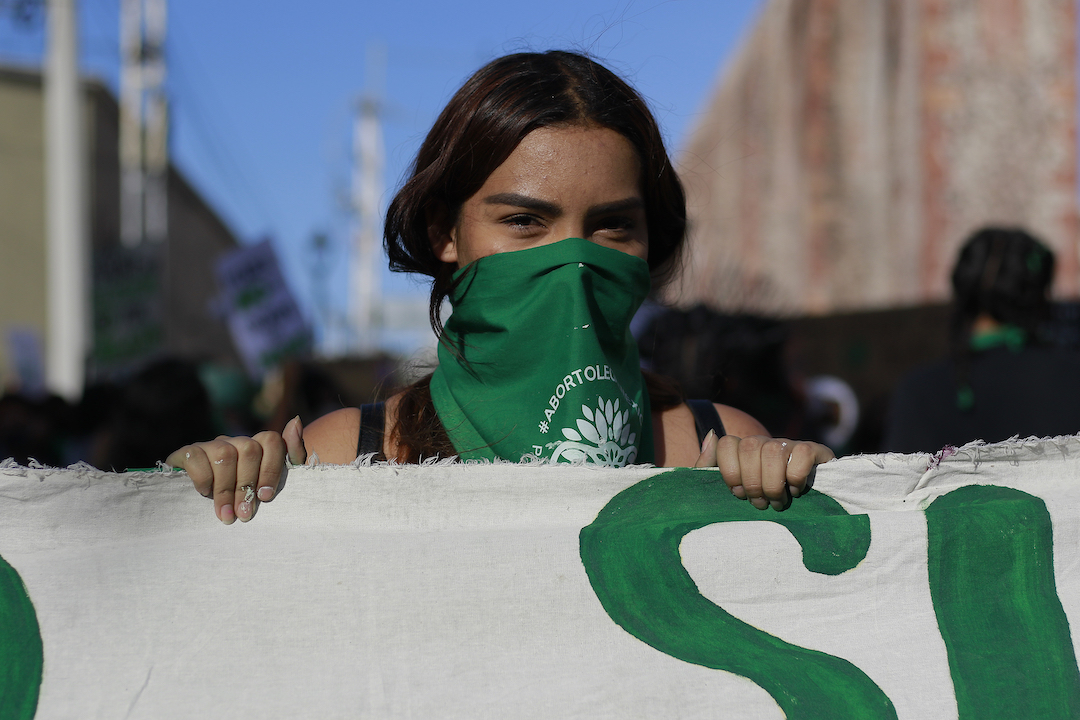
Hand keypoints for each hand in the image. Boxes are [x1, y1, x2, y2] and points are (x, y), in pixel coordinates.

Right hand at [166, 416, 306, 523]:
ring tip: (226, 515)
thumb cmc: (246, 498)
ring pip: (224, 454)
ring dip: (225, 489)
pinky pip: (195, 456)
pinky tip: (204, 493)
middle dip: (246, 486)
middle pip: (248, 450)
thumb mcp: (273, 483)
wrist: (200, 507)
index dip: (270, 469)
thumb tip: (296, 420)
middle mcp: (236, 441)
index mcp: (258, 447)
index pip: (271, 441)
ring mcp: (211, 445)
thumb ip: (291, 456)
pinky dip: (202, 477)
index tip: (265, 497)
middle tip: (244, 514)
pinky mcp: (187, 453)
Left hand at [695, 432, 833, 510]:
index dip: (730, 471)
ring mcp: (788, 444)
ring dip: (774, 484)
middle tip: (760, 504)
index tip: (738, 493)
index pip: (727, 443)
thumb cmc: (757, 503)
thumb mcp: (727, 490)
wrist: (803, 512)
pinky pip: (802, 453)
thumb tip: (712, 434)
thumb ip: (708, 465)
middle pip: (750, 446)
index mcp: (741, 449)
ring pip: (774, 450)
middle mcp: (764, 442)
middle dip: (753, 482)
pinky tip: (796, 490)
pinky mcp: (814, 450)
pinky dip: (796, 476)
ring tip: (776, 502)